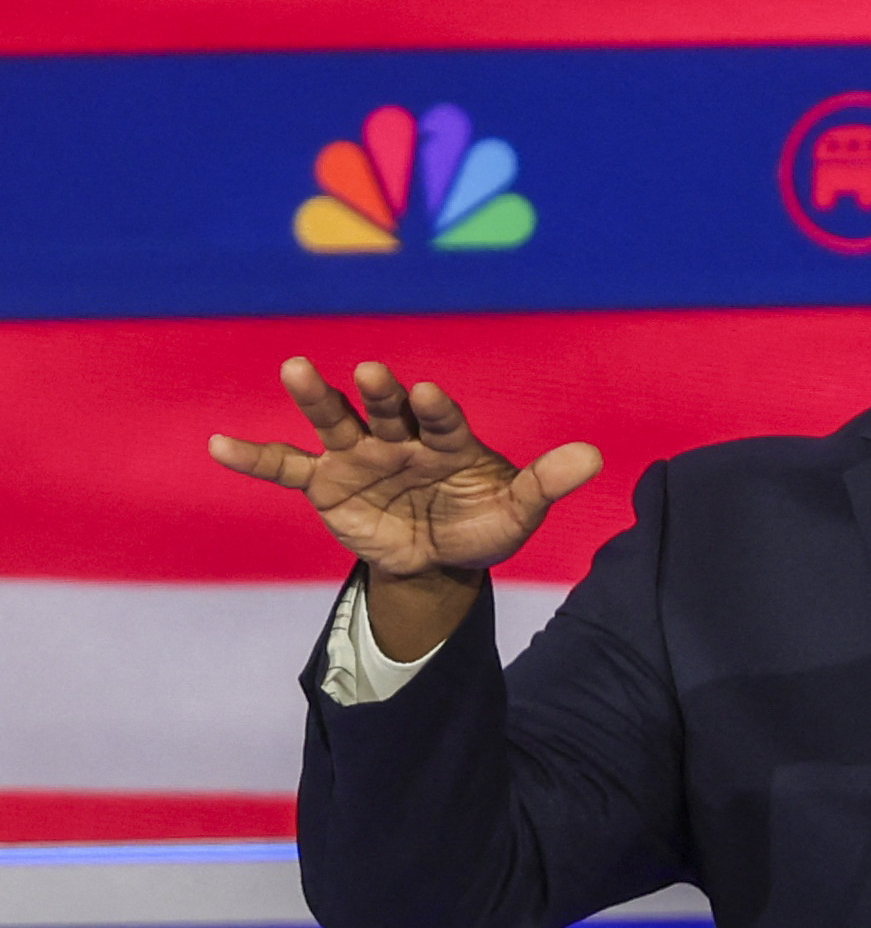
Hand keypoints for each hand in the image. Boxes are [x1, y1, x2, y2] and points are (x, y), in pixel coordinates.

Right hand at [210, 358, 599, 578]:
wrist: (438, 559)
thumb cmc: (480, 523)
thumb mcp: (518, 512)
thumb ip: (548, 483)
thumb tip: (597, 458)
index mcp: (448, 439)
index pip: (442, 419)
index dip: (435, 408)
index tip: (429, 393)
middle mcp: (400, 437)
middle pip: (387, 409)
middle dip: (380, 392)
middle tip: (370, 371)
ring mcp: (359, 456)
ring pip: (335, 422)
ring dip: (317, 398)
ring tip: (295, 369)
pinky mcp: (325, 484)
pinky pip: (285, 469)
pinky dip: (254, 458)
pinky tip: (217, 445)